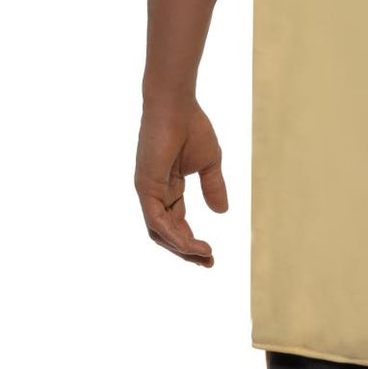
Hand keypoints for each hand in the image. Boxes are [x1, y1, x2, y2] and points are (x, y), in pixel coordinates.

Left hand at [135, 98, 227, 267]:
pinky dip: (175, 236)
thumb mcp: (209, 164)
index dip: (192, 241)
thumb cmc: (191, 127)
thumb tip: (222, 212)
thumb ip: (213, 187)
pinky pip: (156, 221)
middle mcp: (155, 194)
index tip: (211, 255)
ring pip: (160, 233)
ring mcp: (147, 191)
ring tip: (204, 255)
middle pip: (166, 233)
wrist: (177, 106)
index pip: (176, 223)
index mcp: (168, 188)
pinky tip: (192, 244)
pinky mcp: (145, 187)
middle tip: (209, 262)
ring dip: (182, 248)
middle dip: (186, 251)